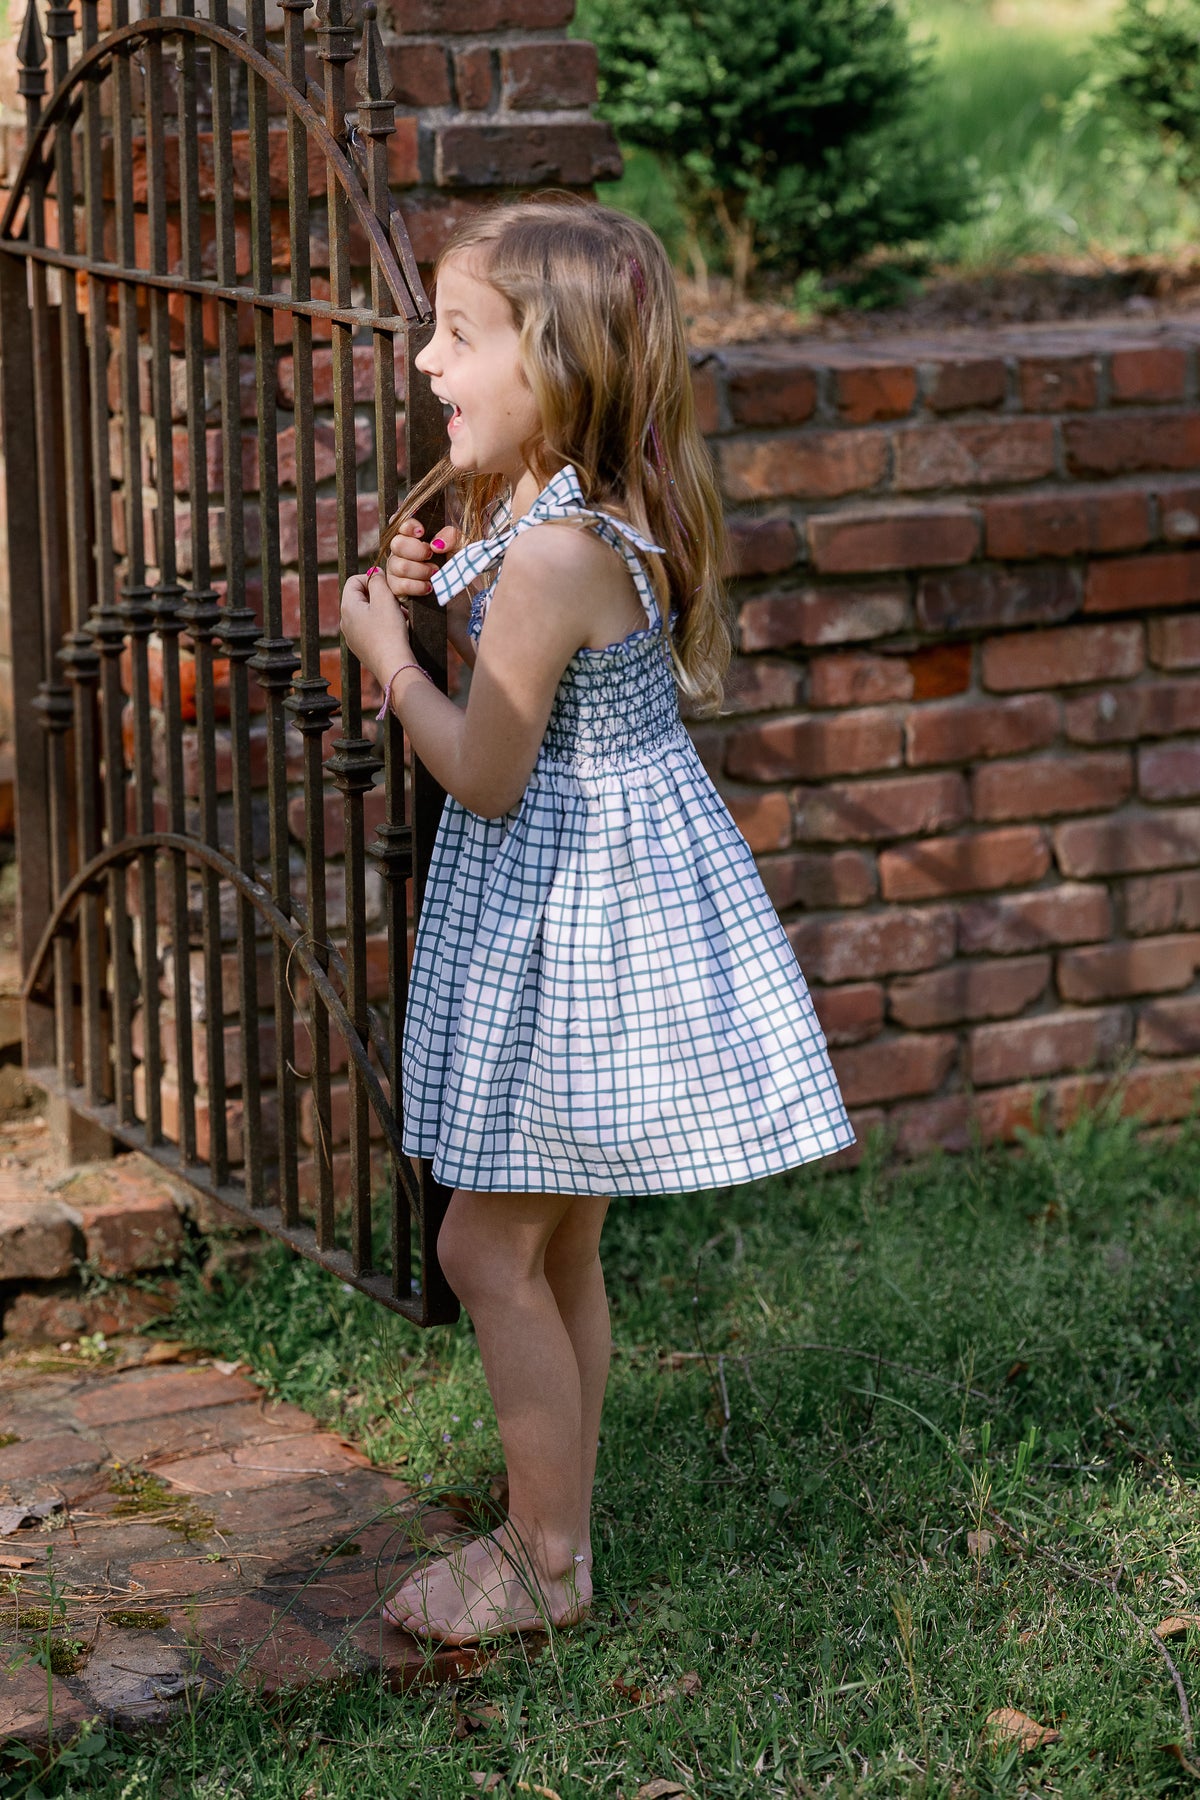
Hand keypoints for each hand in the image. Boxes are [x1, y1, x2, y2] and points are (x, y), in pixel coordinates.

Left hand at [340, 566, 411, 685]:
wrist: (393, 665)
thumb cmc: (389, 631)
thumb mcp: (385, 598)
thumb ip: (378, 580)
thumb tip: (374, 573)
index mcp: (347, 607)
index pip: (354, 581)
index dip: (371, 578)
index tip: (388, 585)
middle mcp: (345, 622)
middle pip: (361, 598)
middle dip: (380, 596)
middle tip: (397, 601)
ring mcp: (352, 637)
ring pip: (367, 614)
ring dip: (384, 611)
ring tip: (401, 616)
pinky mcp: (362, 649)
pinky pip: (370, 630)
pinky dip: (383, 625)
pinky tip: (397, 630)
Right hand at [385, 519, 461, 602]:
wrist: (460, 585)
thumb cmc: (456, 561)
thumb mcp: (460, 544)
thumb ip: (450, 536)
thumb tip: (436, 544)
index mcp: (413, 534)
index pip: (400, 522)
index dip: (408, 526)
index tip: (422, 532)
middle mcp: (400, 549)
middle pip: (397, 544)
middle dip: (418, 551)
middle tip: (431, 555)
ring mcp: (396, 568)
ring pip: (400, 567)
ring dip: (421, 571)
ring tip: (435, 572)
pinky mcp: (397, 587)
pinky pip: (401, 585)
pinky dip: (418, 586)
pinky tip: (429, 586)